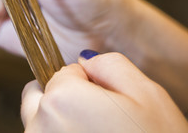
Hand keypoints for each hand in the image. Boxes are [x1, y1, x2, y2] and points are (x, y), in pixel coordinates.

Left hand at [21, 52, 187, 132]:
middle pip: (42, 98)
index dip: (89, 85)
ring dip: (64, 126)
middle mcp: (39, 125)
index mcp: (61, 98)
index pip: (63, 73)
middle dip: (65, 103)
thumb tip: (87, 62)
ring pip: (42, 124)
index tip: (110, 103)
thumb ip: (110, 65)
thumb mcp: (148, 95)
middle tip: (102, 122)